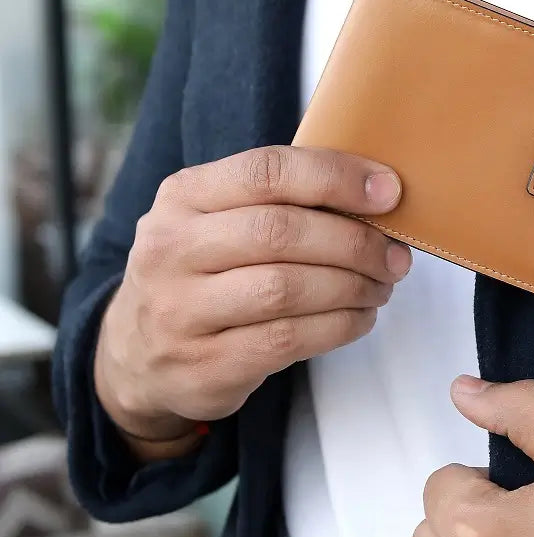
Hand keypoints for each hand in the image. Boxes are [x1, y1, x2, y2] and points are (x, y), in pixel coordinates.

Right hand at [95, 145, 411, 449]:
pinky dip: (338, 327)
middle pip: (282, 232)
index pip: (267, 171)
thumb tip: (380, 193)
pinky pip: (287, 340)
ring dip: (352, 287)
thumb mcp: (222, 218)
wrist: (135, 353)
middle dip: (354, 242)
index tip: (389, 191)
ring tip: (381, 286)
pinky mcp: (201, 364)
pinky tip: (359, 317)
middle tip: (395, 255)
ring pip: (287, 289)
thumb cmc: (207, 269)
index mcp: (184, 195)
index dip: (336, 177)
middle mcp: (172, 249)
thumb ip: (284, 199)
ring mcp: (180, 310)